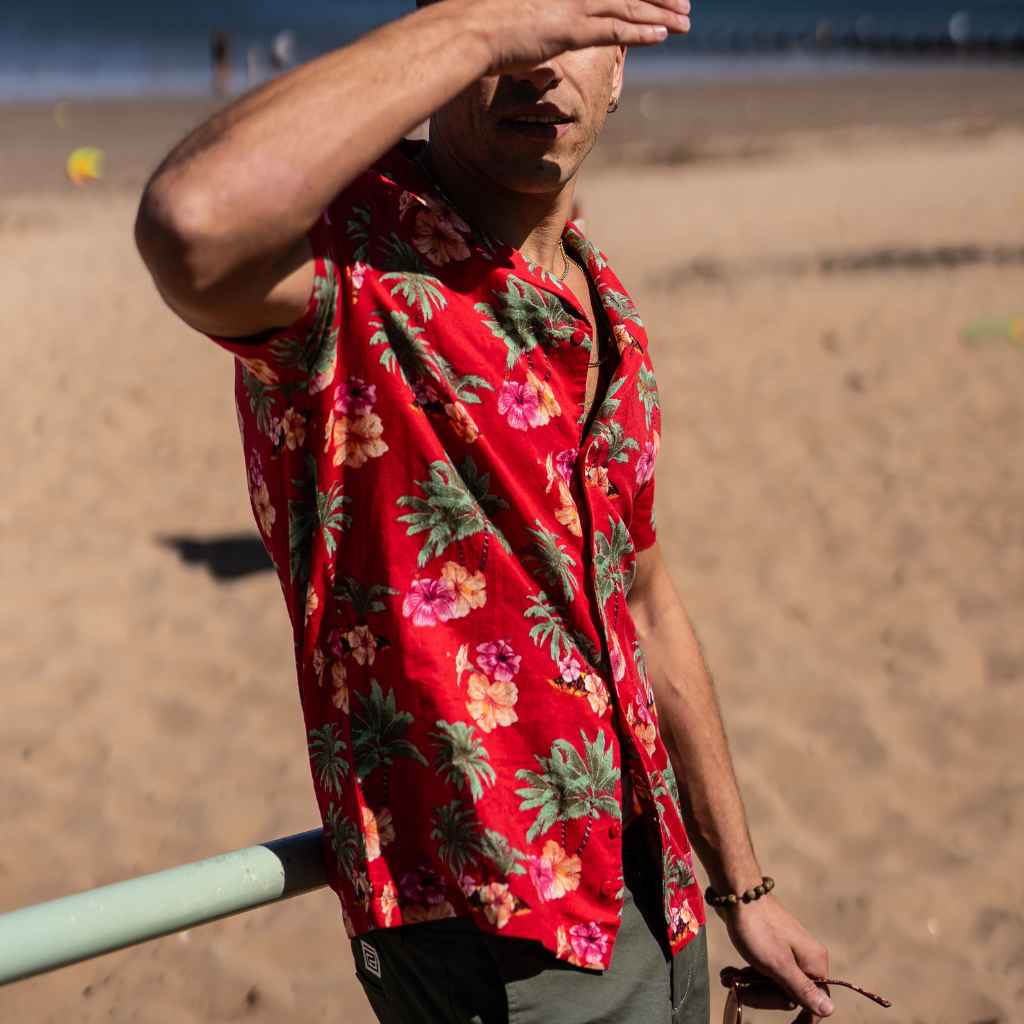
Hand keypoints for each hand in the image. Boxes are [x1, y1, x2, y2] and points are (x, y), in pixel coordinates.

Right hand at [459, 0, 691, 75]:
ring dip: (661, 14)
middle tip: (685, 4)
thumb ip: (543, 15)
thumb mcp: (519, 9)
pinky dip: (642, 31)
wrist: (469, 29)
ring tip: (685, 22)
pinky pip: (614, 29)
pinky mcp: (569, 29)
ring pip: (628, 5)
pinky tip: (663, 35)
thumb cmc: (484, 21)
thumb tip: (550, 24)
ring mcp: (572, 4)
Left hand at [716, 895, 834, 1023]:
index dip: (801, 1020)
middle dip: (761, 995)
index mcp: (814, 963)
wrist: (737, 892)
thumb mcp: (777, 965)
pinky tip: (729, 974)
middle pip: (788, 995)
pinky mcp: (772, 945)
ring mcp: (788, 951)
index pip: (813, 1004)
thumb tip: (830, 1010)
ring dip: (750, 985)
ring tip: (728, 978)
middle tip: (736, 989)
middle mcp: (806, 958)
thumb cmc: (757, 928)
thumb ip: (802, 989)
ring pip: (772, 983)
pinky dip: (747, 974)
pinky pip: (764, 970)